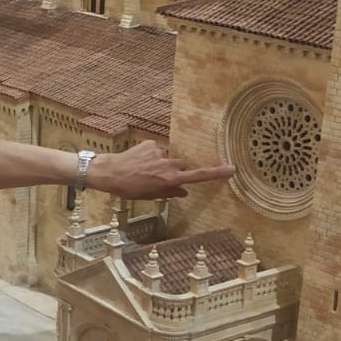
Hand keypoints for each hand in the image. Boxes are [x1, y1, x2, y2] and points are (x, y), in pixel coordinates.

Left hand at [88, 141, 232, 199]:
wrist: (110, 172)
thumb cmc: (129, 188)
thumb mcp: (150, 196)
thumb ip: (169, 192)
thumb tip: (184, 192)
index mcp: (170, 179)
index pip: (198, 176)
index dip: (216, 173)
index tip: (231, 169)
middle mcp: (168, 165)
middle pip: (182, 166)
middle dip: (177, 171)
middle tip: (161, 178)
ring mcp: (160, 153)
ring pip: (168, 159)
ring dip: (161, 164)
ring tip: (143, 171)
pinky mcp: (150, 144)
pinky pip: (156, 150)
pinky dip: (150, 156)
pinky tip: (138, 162)